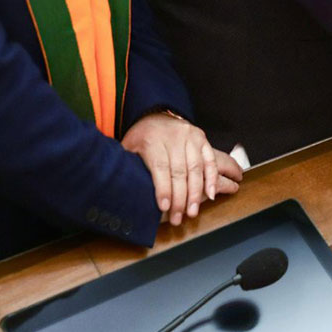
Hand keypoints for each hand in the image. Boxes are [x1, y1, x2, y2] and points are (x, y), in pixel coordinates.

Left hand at [121, 111, 222, 226]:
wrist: (155, 114)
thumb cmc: (140, 138)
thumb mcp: (128, 147)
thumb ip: (126, 165)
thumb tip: (119, 190)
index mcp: (152, 139)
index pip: (160, 167)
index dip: (163, 188)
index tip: (164, 208)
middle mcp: (174, 137)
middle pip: (179, 171)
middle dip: (180, 197)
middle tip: (179, 218)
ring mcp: (190, 136)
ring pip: (196, 168)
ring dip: (196, 192)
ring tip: (192, 212)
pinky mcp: (202, 138)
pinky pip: (210, 159)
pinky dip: (212, 177)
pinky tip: (212, 193)